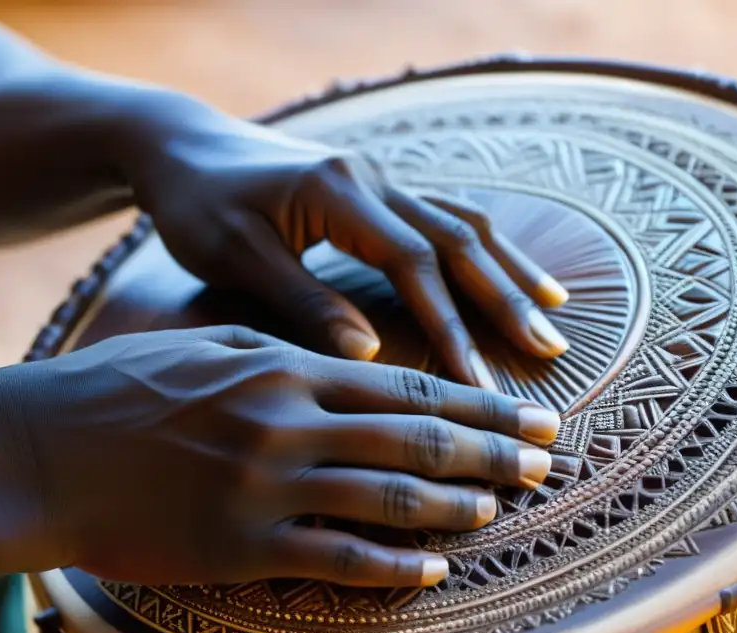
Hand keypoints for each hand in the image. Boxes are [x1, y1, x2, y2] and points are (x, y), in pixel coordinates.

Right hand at [0, 327, 558, 587]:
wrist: (36, 451)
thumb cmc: (121, 389)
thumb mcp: (210, 345)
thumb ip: (287, 353)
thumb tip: (353, 364)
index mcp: (284, 369)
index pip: (406, 386)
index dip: (480, 401)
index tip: (530, 414)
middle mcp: (287, 424)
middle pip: (416, 439)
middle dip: (492, 450)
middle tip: (547, 461)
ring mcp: (266, 489)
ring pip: (389, 498)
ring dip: (457, 505)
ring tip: (502, 509)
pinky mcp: (239, 547)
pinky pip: (337, 559)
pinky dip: (394, 566)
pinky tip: (434, 570)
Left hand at [120, 104, 568, 390]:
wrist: (182, 144)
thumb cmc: (197, 203)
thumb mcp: (235, 255)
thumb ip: (302, 300)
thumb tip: (369, 355)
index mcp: (338, 193)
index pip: (415, 263)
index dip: (452, 324)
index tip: (478, 385)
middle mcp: (372, 178)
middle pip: (458, 239)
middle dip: (506, 298)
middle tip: (550, 351)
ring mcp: (379, 179)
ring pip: (462, 222)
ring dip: (509, 268)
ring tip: (554, 312)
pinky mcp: (376, 189)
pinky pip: (444, 214)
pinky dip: (482, 248)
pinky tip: (504, 270)